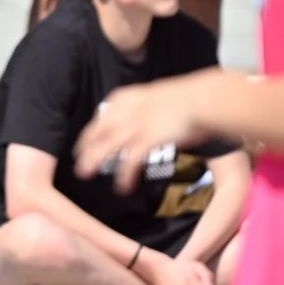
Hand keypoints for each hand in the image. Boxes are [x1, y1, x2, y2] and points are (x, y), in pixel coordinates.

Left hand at [74, 80, 211, 189]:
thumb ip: (150, 110)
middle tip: (79, 161)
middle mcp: (128, 110)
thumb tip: (151, 123)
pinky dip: (124, 175)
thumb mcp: (161, 99)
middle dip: (87, 147)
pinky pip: (130, 160)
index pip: (103, 115)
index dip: (92, 130)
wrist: (205, 98)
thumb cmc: (193, 99)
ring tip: (85, 174)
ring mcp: (137, 124)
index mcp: (130, 97)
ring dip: (94, 160)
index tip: (85, 142)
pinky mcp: (149, 139)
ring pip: (107, 145)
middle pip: (99, 131)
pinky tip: (122, 187)